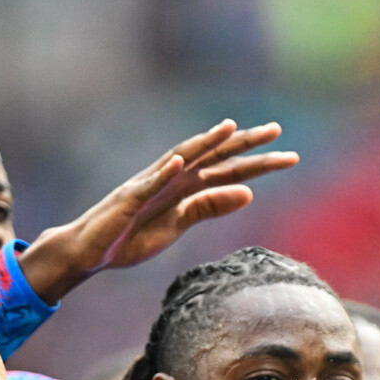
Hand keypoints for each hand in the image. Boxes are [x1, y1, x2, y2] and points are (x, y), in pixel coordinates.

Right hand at [19, 120, 298, 301]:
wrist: (90, 251)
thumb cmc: (132, 237)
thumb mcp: (178, 225)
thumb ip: (209, 207)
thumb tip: (247, 194)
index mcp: (186, 187)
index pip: (228, 170)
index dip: (258, 162)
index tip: (289, 155)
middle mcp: (171, 178)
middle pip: (213, 156)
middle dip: (243, 143)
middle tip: (276, 130)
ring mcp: (149, 186)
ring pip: (183, 160)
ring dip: (204, 143)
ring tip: (229, 128)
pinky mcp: (129, 201)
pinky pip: (148, 185)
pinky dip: (164, 173)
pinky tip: (180, 162)